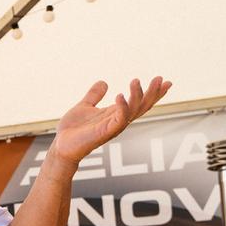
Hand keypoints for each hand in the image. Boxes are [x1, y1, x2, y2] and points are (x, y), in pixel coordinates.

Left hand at [51, 77, 170, 164]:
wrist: (61, 146)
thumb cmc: (73, 130)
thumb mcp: (84, 106)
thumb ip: (94, 95)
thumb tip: (103, 82)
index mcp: (115, 114)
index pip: (139, 102)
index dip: (152, 93)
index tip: (165, 80)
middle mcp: (118, 121)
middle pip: (142, 107)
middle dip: (153, 93)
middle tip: (161, 79)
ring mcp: (113, 127)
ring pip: (132, 111)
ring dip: (137, 96)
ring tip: (136, 81)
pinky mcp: (105, 132)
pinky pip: (118, 119)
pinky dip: (121, 107)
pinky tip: (119, 95)